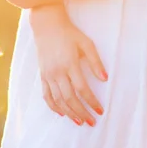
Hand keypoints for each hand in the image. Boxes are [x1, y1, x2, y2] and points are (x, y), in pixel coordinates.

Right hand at [31, 9, 107, 126]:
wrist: (47, 25)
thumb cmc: (70, 34)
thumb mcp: (87, 44)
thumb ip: (96, 62)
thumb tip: (105, 79)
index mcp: (69, 64)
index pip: (82, 89)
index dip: (92, 101)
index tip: (100, 110)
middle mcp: (57, 72)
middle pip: (70, 98)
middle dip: (82, 112)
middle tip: (92, 122)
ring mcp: (48, 75)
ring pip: (58, 100)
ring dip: (69, 113)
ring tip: (79, 122)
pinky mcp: (42, 75)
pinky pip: (46, 95)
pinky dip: (53, 106)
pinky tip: (62, 113)